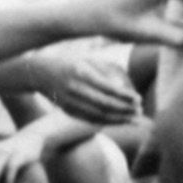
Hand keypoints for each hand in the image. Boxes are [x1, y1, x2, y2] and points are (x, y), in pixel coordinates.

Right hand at [20, 57, 138, 128]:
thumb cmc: (71, 63)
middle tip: (140, 112)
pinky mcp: (68, 110)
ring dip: (118, 119)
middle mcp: (75, 89)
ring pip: (98, 115)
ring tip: (134, 120)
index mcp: (82, 73)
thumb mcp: (88, 61)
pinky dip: (106, 121)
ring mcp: (70, 102)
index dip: (125, 96)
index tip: (139, 99)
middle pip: (104, 105)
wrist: (41, 73)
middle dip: (124, 110)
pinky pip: (90, 119)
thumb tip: (124, 89)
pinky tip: (119, 121)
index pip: (108, 88)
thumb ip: (106, 73)